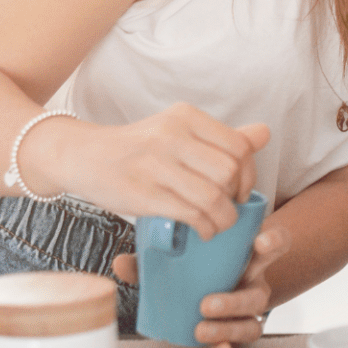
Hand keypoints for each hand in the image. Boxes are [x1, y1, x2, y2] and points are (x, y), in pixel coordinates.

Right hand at [26, 107, 269, 240]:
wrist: (82, 156)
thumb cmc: (139, 147)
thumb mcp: (178, 131)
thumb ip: (221, 137)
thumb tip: (265, 134)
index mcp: (186, 116)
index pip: (239, 146)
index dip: (249, 173)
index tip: (241, 189)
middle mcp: (172, 136)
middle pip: (229, 172)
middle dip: (237, 196)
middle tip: (229, 208)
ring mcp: (155, 164)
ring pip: (213, 196)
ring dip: (224, 219)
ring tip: (218, 225)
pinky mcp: (143, 193)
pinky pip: (190, 214)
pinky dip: (205, 227)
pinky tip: (201, 231)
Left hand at [112, 222, 290, 347]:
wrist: (210, 282)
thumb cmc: (198, 264)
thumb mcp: (179, 255)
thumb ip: (152, 259)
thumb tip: (121, 264)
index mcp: (245, 253)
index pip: (274, 242)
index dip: (273, 242)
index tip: (258, 244)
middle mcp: (254, 278)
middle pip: (260, 289)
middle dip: (236, 300)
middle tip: (207, 304)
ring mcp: (249, 304)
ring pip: (253, 318)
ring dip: (229, 326)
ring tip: (200, 329)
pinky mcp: (240, 326)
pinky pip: (242, 338)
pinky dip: (228, 345)